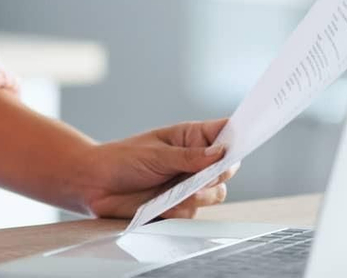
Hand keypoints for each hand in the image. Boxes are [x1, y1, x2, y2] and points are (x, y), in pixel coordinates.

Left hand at [74, 118, 238, 219]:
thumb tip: (221, 152)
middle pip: (227, 169)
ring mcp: (188, 185)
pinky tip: (165, 204)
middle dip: (218, 173)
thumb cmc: (122, 159)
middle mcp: (194, 161)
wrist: (96, 185)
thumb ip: (189, 157)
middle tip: (203, 175)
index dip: (239, 135)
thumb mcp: (156, 154)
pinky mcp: (179, 206)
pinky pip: (194, 212)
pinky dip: (182, 209)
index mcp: (190, 138)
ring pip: (215, 193)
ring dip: (201, 194)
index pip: (223, 133)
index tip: (250, 136)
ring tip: (179, 192)